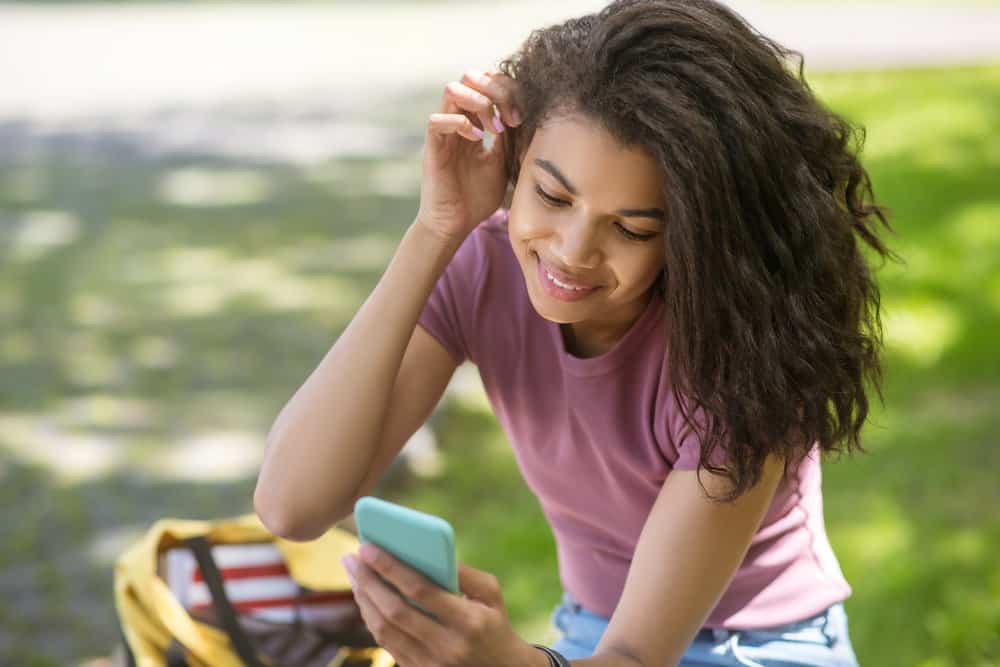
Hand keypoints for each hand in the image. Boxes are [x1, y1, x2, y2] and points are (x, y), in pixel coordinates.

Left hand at [342, 544, 544, 666]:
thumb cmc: (494, 622)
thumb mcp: (491, 594)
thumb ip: (464, 572)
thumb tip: (429, 551)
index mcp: (469, 622)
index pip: (420, 591)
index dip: (391, 568)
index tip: (369, 547)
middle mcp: (447, 646)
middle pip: (395, 611)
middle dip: (368, 581)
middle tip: (352, 557)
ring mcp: (430, 664)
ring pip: (384, 629)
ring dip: (364, 599)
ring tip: (354, 572)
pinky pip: (386, 642)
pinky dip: (371, 617)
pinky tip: (365, 596)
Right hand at [416, 67, 523, 245]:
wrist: (456, 224)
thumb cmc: (477, 198)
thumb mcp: (501, 162)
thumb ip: (506, 138)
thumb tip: (520, 113)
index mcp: (473, 122)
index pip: (485, 85)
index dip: (506, 91)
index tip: (522, 116)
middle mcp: (456, 121)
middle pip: (469, 78)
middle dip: (494, 91)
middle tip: (511, 119)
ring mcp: (443, 133)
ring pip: (451, 89)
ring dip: (478, 103)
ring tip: (493, 128)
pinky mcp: (432, 148)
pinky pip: (436, 120)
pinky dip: (460, 123)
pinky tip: (478, 140)